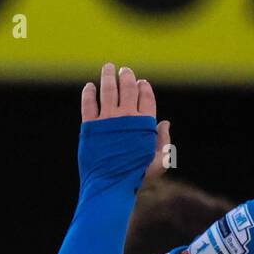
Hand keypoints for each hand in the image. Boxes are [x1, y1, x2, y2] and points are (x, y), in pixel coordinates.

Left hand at [81, 63, 170, 183]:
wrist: (110, 186)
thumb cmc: (136, 176)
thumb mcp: (159, 163)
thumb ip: (164, 142)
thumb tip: (164, 121)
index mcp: (145, 124)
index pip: (146, 97)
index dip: (144, 87)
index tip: (141, 82)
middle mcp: (126, 118)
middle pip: (128, 88)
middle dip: (127, 76)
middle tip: (124, 70)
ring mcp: (107, 120)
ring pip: (108, 90)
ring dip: (108, 76)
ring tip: (108, 67)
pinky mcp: (90, 126)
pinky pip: (88, 104)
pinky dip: (89, 93)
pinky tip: (89, 86)